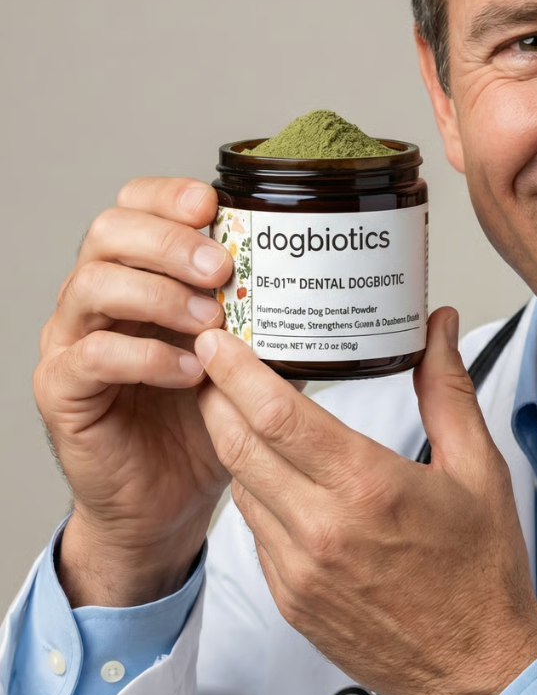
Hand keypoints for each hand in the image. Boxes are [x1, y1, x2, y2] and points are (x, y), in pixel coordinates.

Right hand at [34, 177, 234, 606]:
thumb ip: (259, 312)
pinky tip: (191, 371)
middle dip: (170, 240)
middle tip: (221, 267)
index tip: (214, 205)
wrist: (167, 498)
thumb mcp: (241, 354)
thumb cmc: (202, 419)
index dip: (168, 196)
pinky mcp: (63, 390)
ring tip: (212, 321)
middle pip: (108, 232)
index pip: (133, 206)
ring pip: (93, 285)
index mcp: (136, 273)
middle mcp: (95, 298)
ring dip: (160, 295)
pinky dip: (148, 356)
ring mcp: (71, 341)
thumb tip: (317, 275)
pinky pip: (93, 356)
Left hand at [194, 306, 536, 694]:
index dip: (237, 371)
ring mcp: (299, 570)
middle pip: (239, 445)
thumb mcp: (478, 466)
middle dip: (217, 395)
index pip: (278, 414)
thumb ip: (448, 388)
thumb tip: (440, 328)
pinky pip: (254, 529)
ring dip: (233, 440)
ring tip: (242, 406)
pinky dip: (255, 489)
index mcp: (368, 489)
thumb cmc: (481, 571)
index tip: (220, 340)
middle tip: (215, 360)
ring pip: (241, 486)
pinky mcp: (290, 598)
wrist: (475, 664)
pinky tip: (276, 470)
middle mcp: (323, 531)